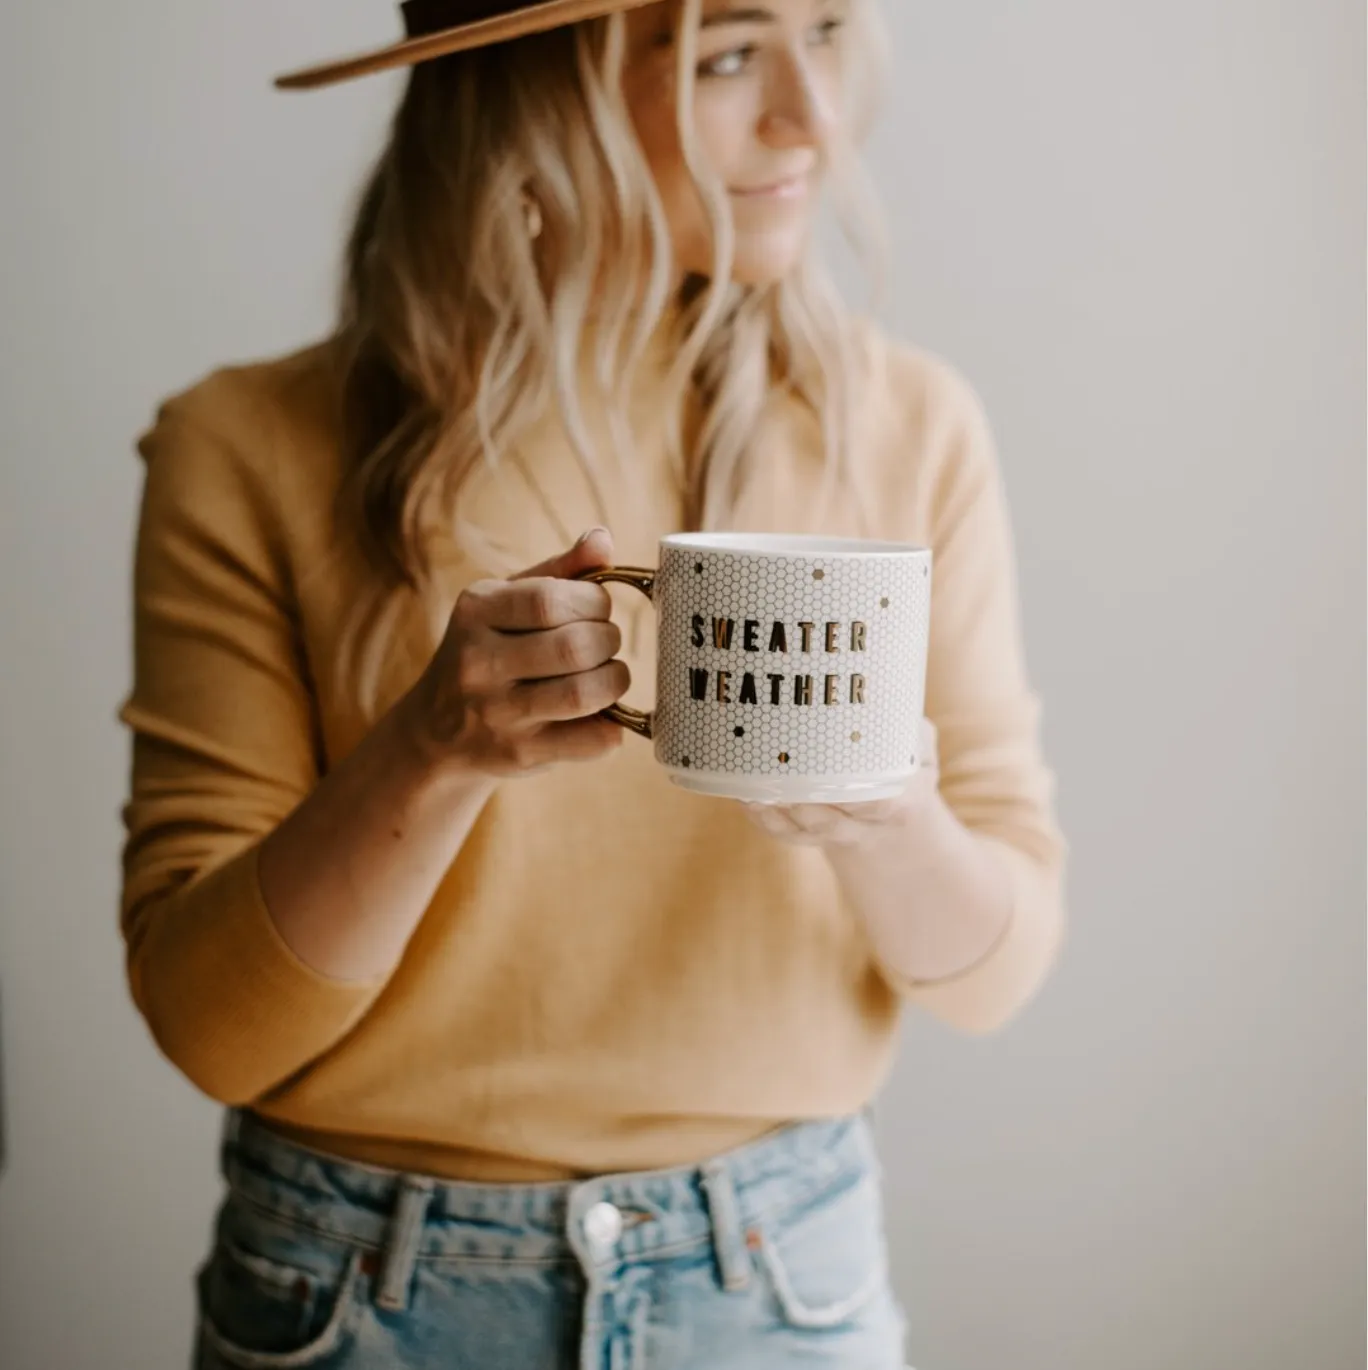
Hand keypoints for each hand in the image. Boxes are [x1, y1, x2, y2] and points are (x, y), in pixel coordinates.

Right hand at [403, 529, 628, 776]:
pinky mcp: (518, 754)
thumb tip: (602, 539)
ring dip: (614, 681)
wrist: (437, 732)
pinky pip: (590, 740)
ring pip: (584, 694)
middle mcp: (478, 663)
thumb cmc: (488, 651)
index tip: (597, 609)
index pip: (551, 599)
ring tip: (608, 675)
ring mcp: (496, 713)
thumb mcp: (506, 601)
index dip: (594, 602)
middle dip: (608, 641)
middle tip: (604, 643)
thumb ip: (559, 570)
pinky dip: (612, 725)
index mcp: (476, 611)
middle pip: (574, 647)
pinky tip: (600, 713)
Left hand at [744, 717, 940, 848]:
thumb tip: (886, 690)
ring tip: (753, 796)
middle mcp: (863, 825)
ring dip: (778, 818)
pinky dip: (767, 821)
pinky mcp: (810, 835)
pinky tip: (746, 800)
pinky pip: (787, 834)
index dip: (856, 800)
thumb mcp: (917, 750)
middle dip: (810, 814)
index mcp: (897, 804)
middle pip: (834, 827)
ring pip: (805, 834)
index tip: (836, 783)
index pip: (877, 806)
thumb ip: (907, 728)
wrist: (894, 824)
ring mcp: (835, 833)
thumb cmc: (904, 771)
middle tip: (785, 792)